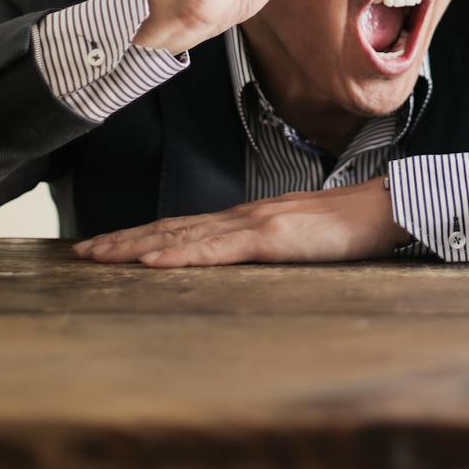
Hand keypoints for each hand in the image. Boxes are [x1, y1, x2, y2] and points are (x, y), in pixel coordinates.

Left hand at [69, 176, 414, 265]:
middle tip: (81, 251)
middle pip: (172, 226)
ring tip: (100, 255)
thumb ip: (272, 246)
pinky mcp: (272, 236)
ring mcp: (256, 223)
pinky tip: (153, 261)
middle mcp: (244, 216)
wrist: (388, 207)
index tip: (108, 245)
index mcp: (250, 219)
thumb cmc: (353, 226)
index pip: (185, 226)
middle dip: (124, 239)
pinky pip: (217, 249)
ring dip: (137, 245)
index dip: (144, 235)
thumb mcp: (302, 240)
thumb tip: (246, 260)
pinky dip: (180, 253)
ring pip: (184, 235)